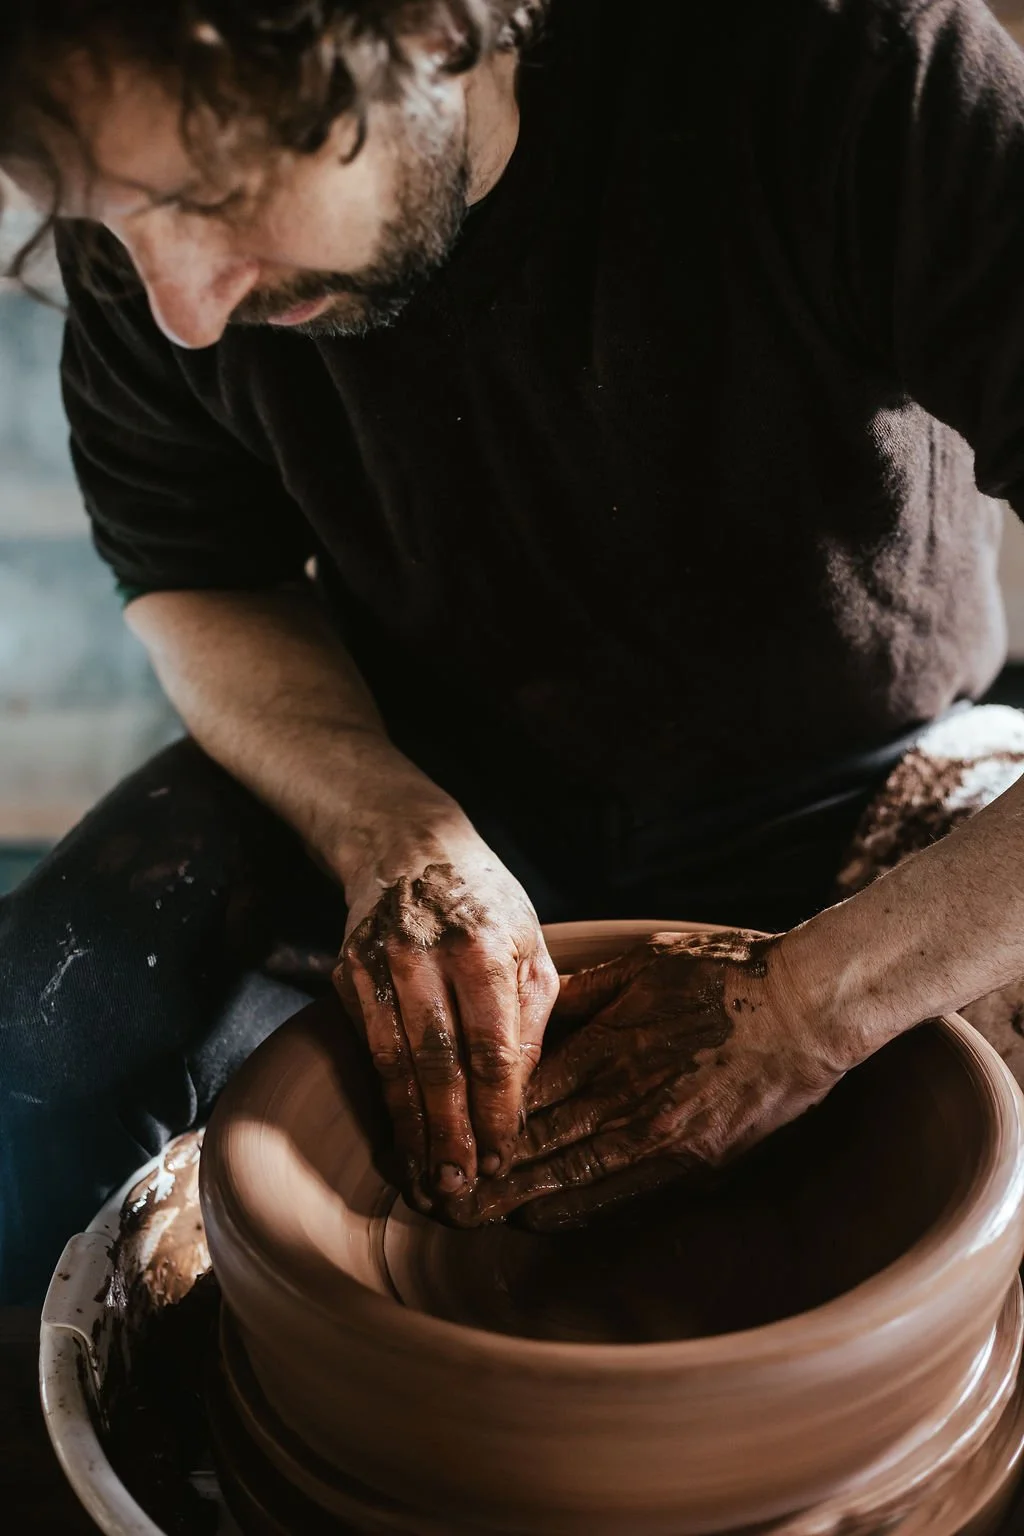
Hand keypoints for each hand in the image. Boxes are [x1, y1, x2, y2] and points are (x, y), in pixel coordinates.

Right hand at [336, 826, 558, 1208]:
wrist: (409, 846)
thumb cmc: (486, 904)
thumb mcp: (529, 945)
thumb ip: (530, 1017)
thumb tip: (521, 1096)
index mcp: (485, 945)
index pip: (492, 1046)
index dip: (497, 1109)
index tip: (503, 1157)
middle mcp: (426, 954)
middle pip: (440, 1063)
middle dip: (452, 1133)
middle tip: (461, 1190)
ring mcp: (379, 964)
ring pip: (396, 1064)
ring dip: (413, 1130)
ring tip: (429, 1180)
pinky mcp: (348, 974)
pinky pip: (371, 1050)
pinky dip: (387, 1100)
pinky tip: (403, 1137)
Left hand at [444, 929, 846, 1227]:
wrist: (808, 1010)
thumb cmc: (725, 975)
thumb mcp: (642, 965)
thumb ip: (580, 993)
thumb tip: (526, 1004)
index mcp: (611, 1047)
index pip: (522, 1096)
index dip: (475, 1123)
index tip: (437, 1138)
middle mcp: (630, 1101)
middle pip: (538, 1149)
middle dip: (482, 1177)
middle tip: (433, 1199)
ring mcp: (664, 1140)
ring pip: (573, 1182)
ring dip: (518, 1202)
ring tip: (471, 1218)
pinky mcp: (695, 1163)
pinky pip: (623, 1195)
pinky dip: (577, 1209)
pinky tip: (542, 1218)